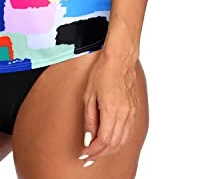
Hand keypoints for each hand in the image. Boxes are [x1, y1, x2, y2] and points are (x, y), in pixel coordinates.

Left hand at [78, 51, 139, 166]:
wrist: (120, 60)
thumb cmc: (102, 73)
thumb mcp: (89, 95)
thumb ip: (89, 119)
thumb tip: (88, 139)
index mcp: (112, 111)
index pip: (103, 141)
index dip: (93, 151)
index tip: (84, 154)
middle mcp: (124, 115)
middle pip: (113, 144)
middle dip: (100, 154)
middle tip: (88, 158)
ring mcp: (131, 113)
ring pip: (122, 141)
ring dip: (109, 150)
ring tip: (97, 153)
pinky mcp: (134, 111)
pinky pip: (128, 133)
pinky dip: (118, 142)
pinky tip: (110, 142)